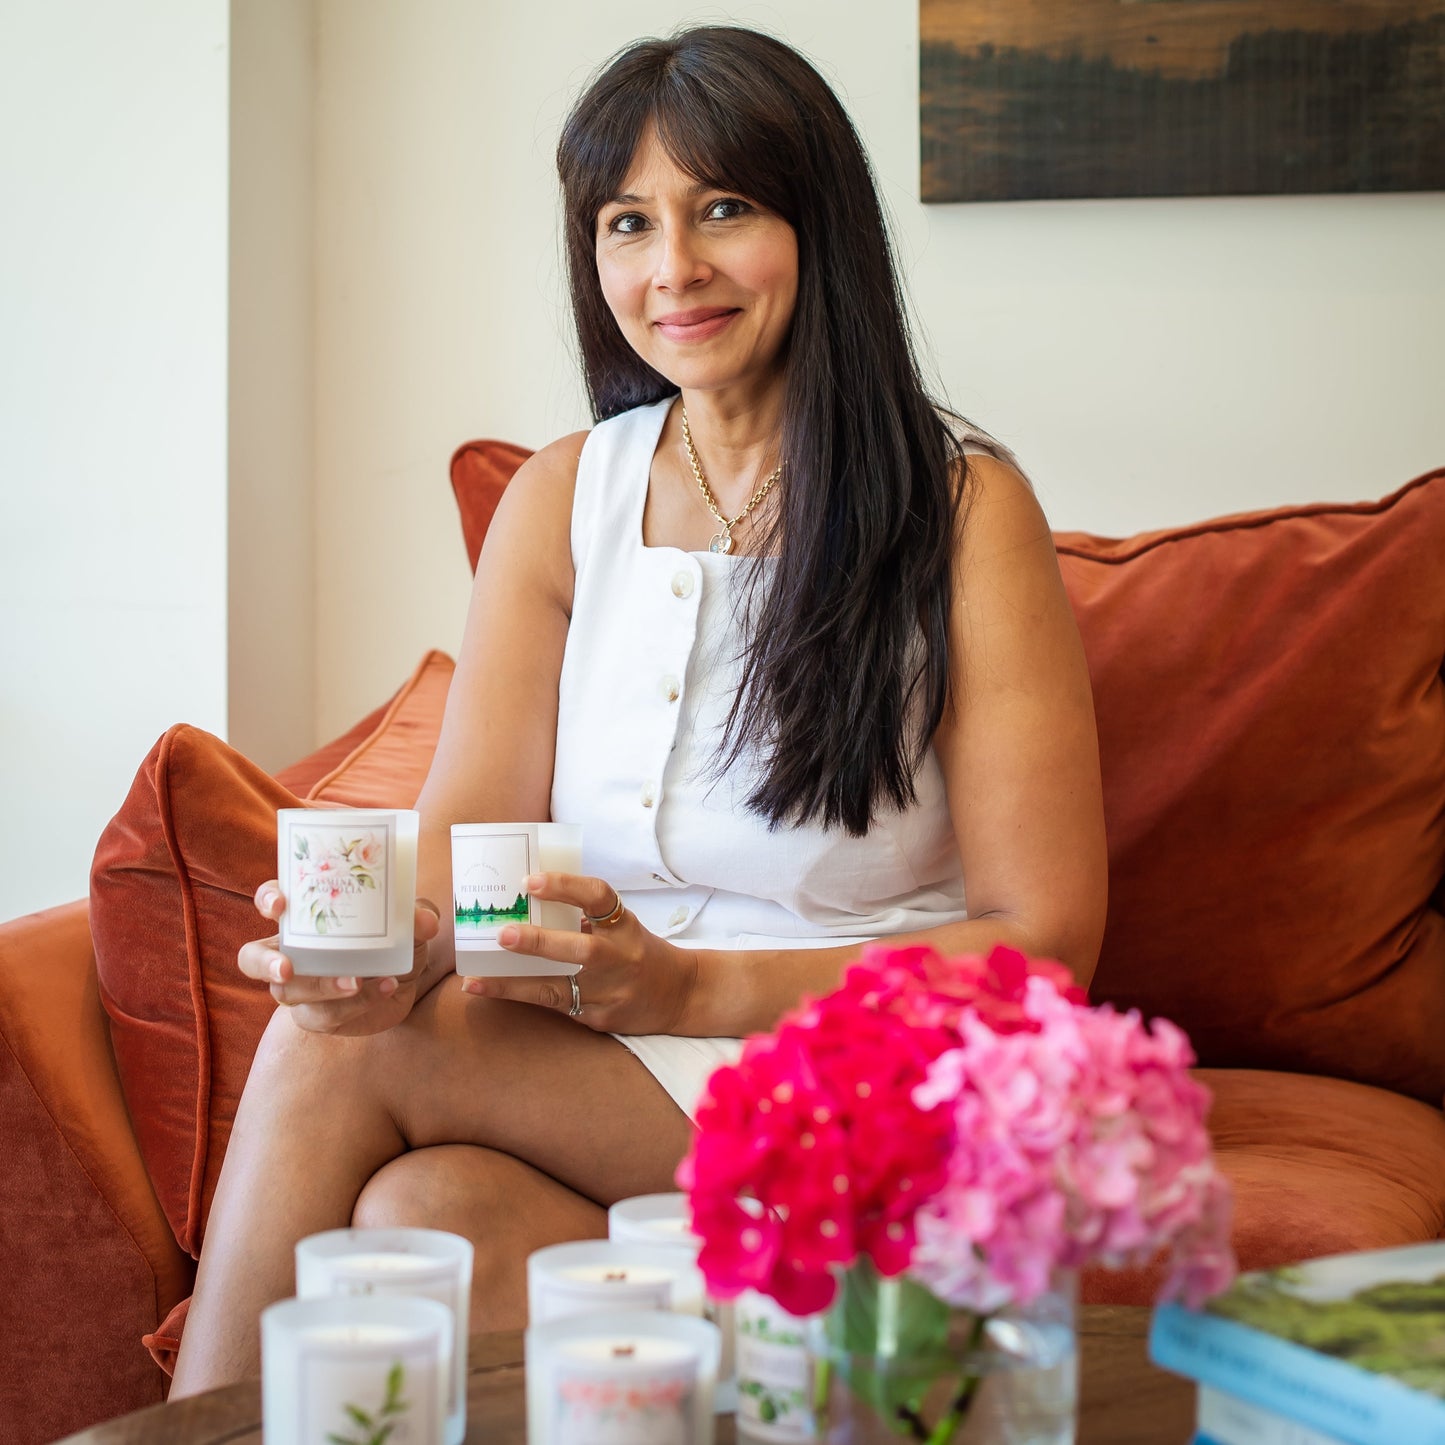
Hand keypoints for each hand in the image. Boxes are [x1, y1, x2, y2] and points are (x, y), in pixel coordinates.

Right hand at [238, 882, 441, 1035]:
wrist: (405, 982)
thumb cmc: (394, 939)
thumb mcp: (409, 923)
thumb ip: (416, 916)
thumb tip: (424, 919)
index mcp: (305, 917)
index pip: (272, 902)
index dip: (268, 900)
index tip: (280, 904)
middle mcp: (291, 952)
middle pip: (252, 958)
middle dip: (263, 962)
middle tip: (286, 967)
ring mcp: (300, 988)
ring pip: (287, 993)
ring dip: (320, 987)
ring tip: (355, 981)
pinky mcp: (319, 1016)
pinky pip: (326, 1015)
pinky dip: (357, 1003)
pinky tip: (386, 988)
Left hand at [460, 873, 697, 1035]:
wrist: (680, 994)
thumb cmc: (638, 950)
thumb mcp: (621, 925)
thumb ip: (584, 916)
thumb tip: (527, 899)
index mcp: (625, 926)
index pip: (598, 897)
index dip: (565, 887)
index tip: (529, 881)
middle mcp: (621, 958)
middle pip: (581, 951)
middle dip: (539, 943)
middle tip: (503, 933)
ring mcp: (611, 993)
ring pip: (558, 990)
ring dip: (513, 984)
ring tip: (476, 979)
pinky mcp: (600, 1019)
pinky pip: (556, 1008)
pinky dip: (521, 998)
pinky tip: (489, 990)